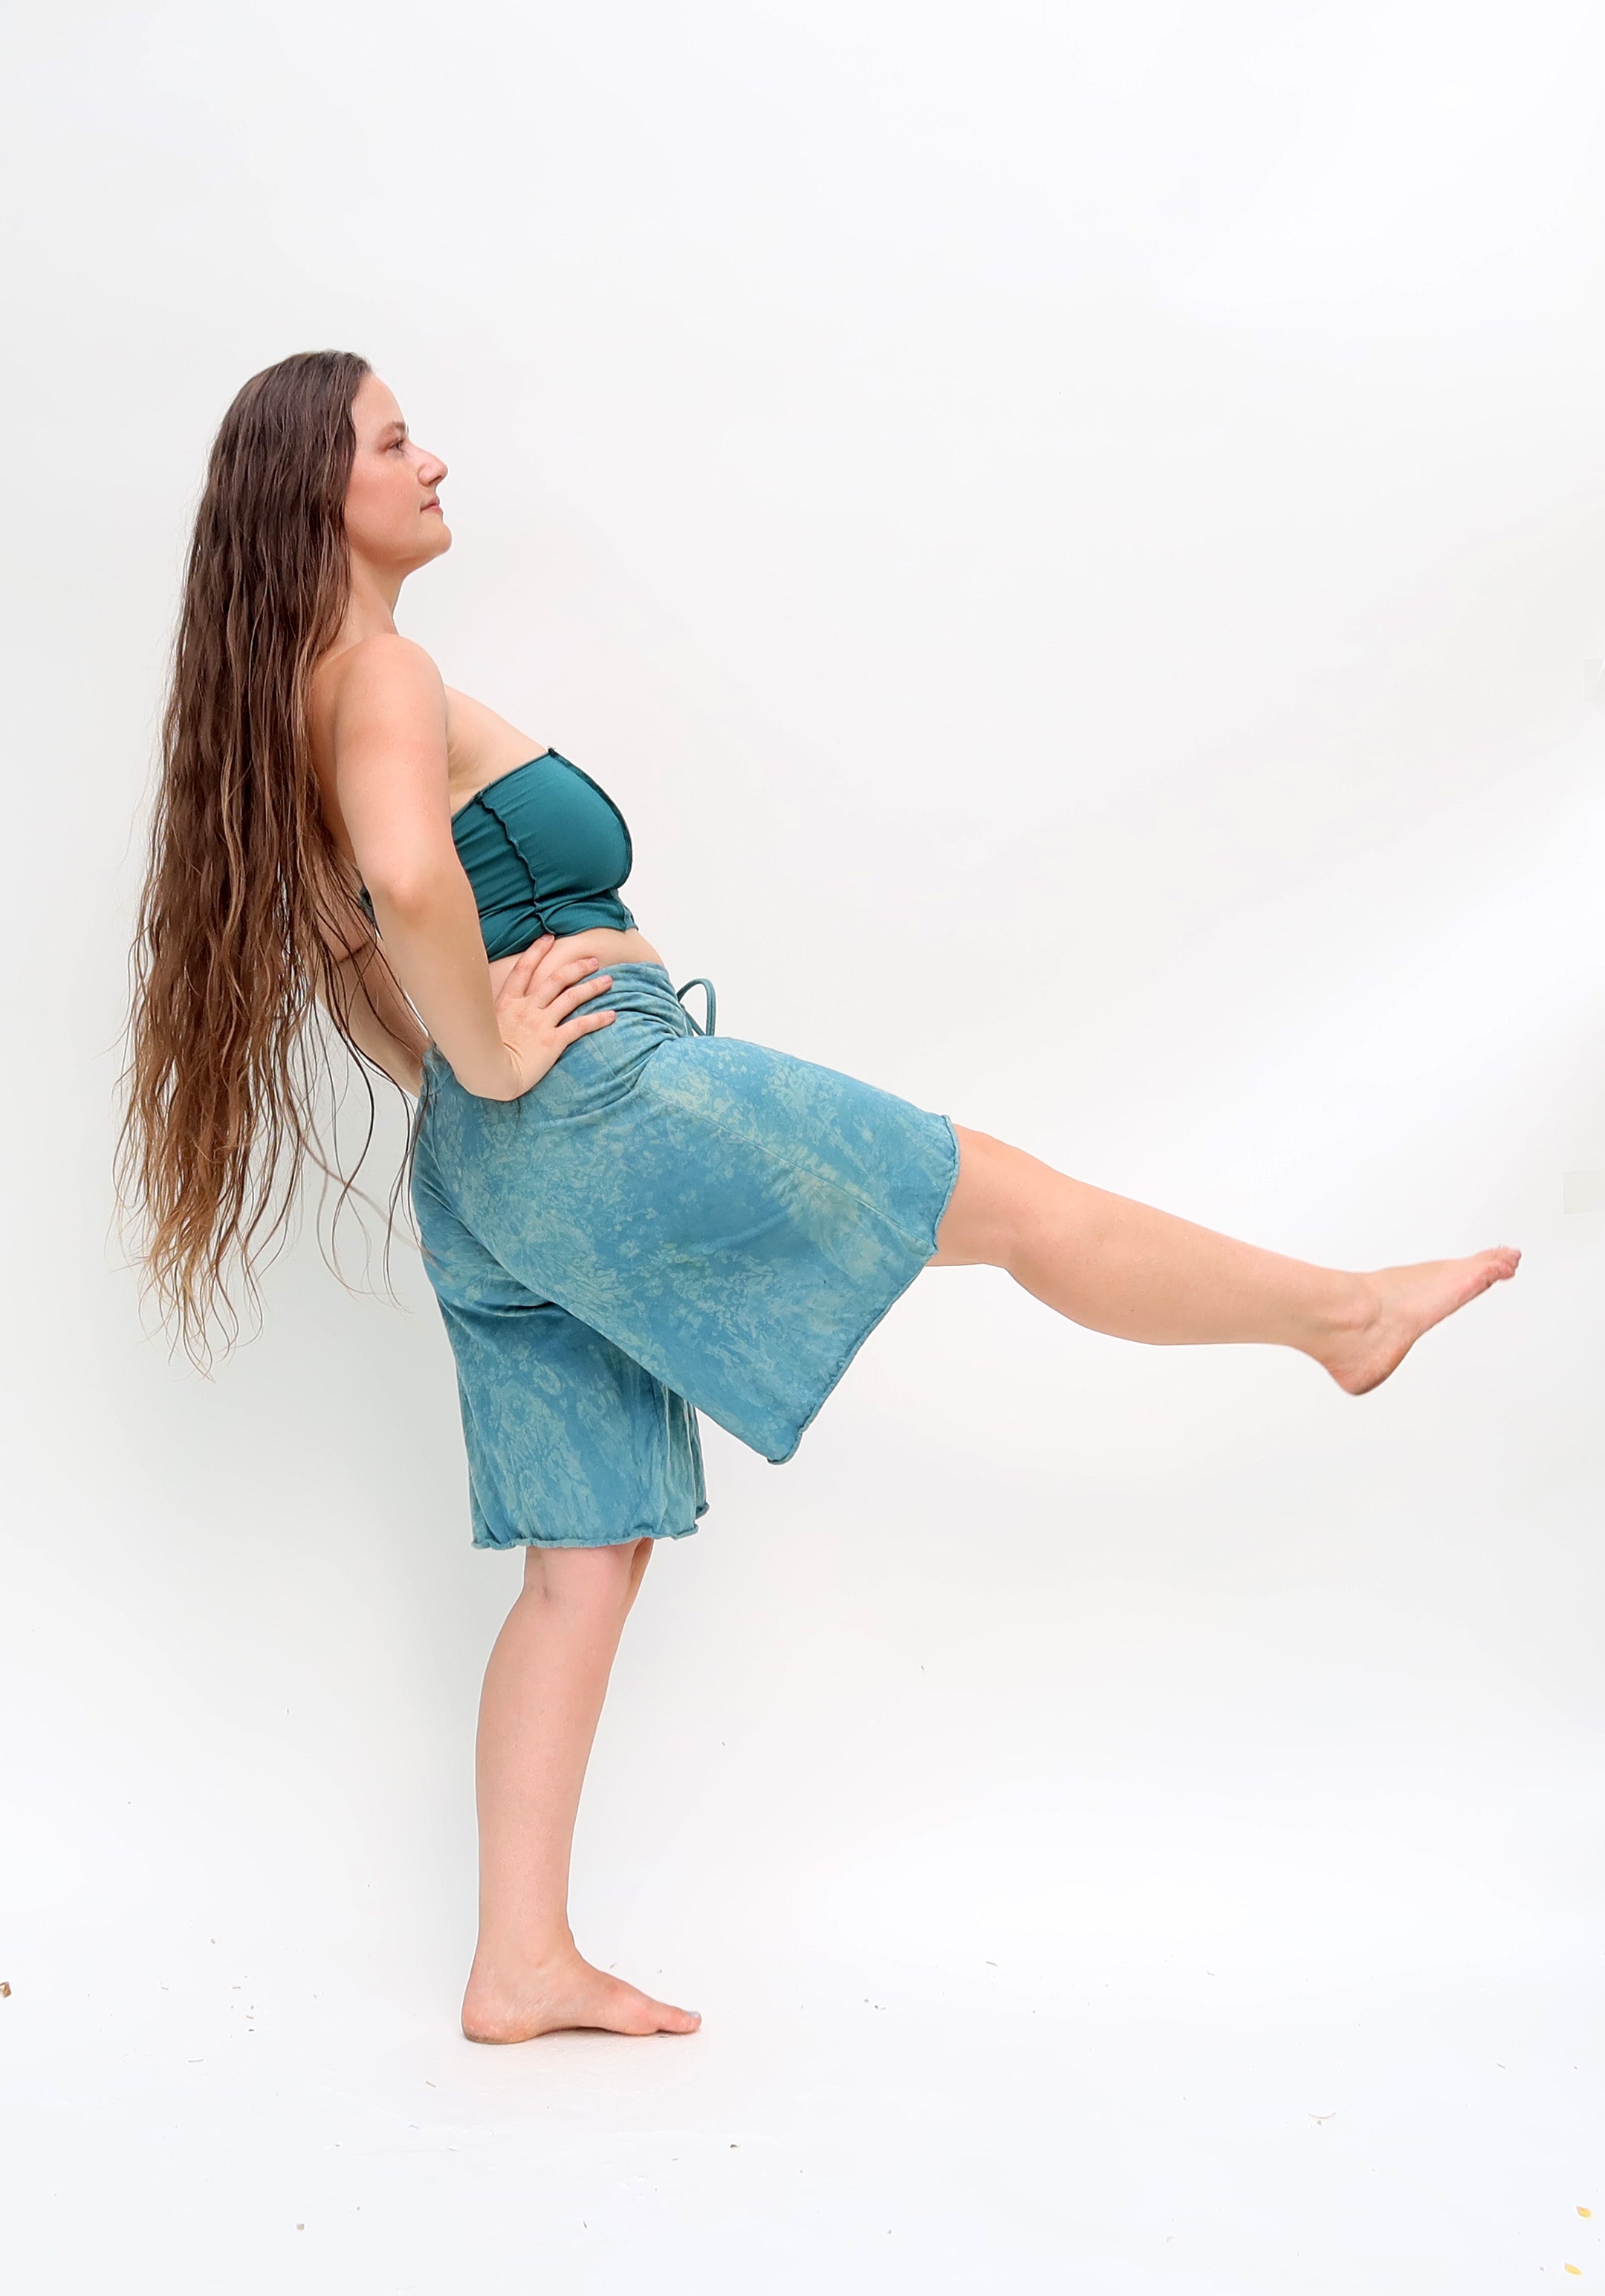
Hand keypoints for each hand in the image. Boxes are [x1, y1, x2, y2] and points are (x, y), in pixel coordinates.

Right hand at [487, 935, 615, 1098]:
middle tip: (593, 960)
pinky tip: (613, 1015)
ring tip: (609, 980)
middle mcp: (526, 1008)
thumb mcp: (476, 1025)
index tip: (549, 938)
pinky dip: (598, 1019)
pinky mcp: (553, 1041)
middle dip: (576, 967)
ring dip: (592, 987)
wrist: (488, 1074)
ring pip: (571, 997)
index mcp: (507, 1002)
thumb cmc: (477, 1055)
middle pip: (555, 979)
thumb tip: (474, 1006)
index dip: (537, 951)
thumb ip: (483, 1012)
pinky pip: (580, 1025)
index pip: (524, 969)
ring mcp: (540, 1023)